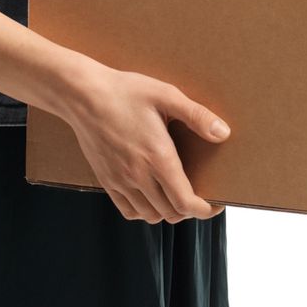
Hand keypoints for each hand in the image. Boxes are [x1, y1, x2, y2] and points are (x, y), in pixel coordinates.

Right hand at [64, 62, 231, 223]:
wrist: (83, 94)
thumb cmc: (125, 91)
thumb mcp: (166, 95)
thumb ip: (197, 115)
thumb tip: (223, 133)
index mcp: (158, 157)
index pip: (186, 203)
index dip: (205, 210)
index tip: (215, 204)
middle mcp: (139, 175)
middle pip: (171, 212)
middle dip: (190, 209)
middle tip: (199, 196)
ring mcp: (120, 180)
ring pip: (150, 215)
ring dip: (168, 211)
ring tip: (176, 196)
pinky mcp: (106, 180)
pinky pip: (128, 210)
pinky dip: (144, 211)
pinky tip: (150, 197)